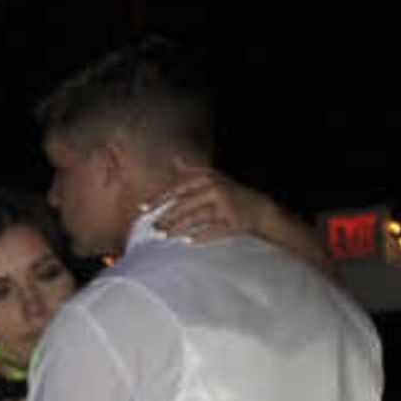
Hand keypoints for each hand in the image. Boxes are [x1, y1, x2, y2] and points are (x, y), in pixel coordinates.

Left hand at [159, 167, 293, 254]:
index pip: (178, 189)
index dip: (159, 199)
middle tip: (152, 229)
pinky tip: (188, 242)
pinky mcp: (235, 221)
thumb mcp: (213, 178)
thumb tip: (175, 158)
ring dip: (178, 228)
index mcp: (208, 178)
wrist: (259, 208)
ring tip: (164, 236)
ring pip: (197, 218)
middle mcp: (217, 189)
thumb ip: (192, 171)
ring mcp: (226, 206)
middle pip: (185, 204)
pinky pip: (214, 230)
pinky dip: (200, 236)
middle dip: (166, 217)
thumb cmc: (229, 194)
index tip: (142, 209)